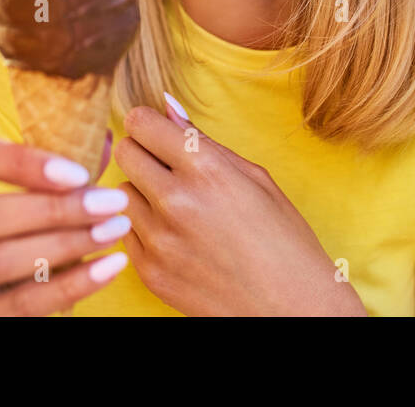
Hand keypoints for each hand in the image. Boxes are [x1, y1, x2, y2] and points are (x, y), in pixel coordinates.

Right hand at [0, 133, 129, 314]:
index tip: (77, 172)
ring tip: (114, 230)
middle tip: (112, 202)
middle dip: (56, 208)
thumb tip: (104, 143)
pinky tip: (107, 268)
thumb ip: (44, 172)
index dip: (19, 161)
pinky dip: (70, 286)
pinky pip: (18, 306)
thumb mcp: (3, 197)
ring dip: (67, 244)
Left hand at [115, 96, 365, 315]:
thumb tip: (167, 105)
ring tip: (177, 208)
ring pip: (122, 192)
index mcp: (206, 168)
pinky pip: (125, 231)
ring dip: (143, 193)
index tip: (158, 133)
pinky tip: (176, 237)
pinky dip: (143, 229)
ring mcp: (159, 239)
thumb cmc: (284, 239)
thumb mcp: (256, 178)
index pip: (141, 122)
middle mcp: (176, 200)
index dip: (149, 124)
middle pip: (125, 152)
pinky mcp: (149, 272)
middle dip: (142, 153)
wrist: (291, 309)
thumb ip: (203, 140)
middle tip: (166, 168)